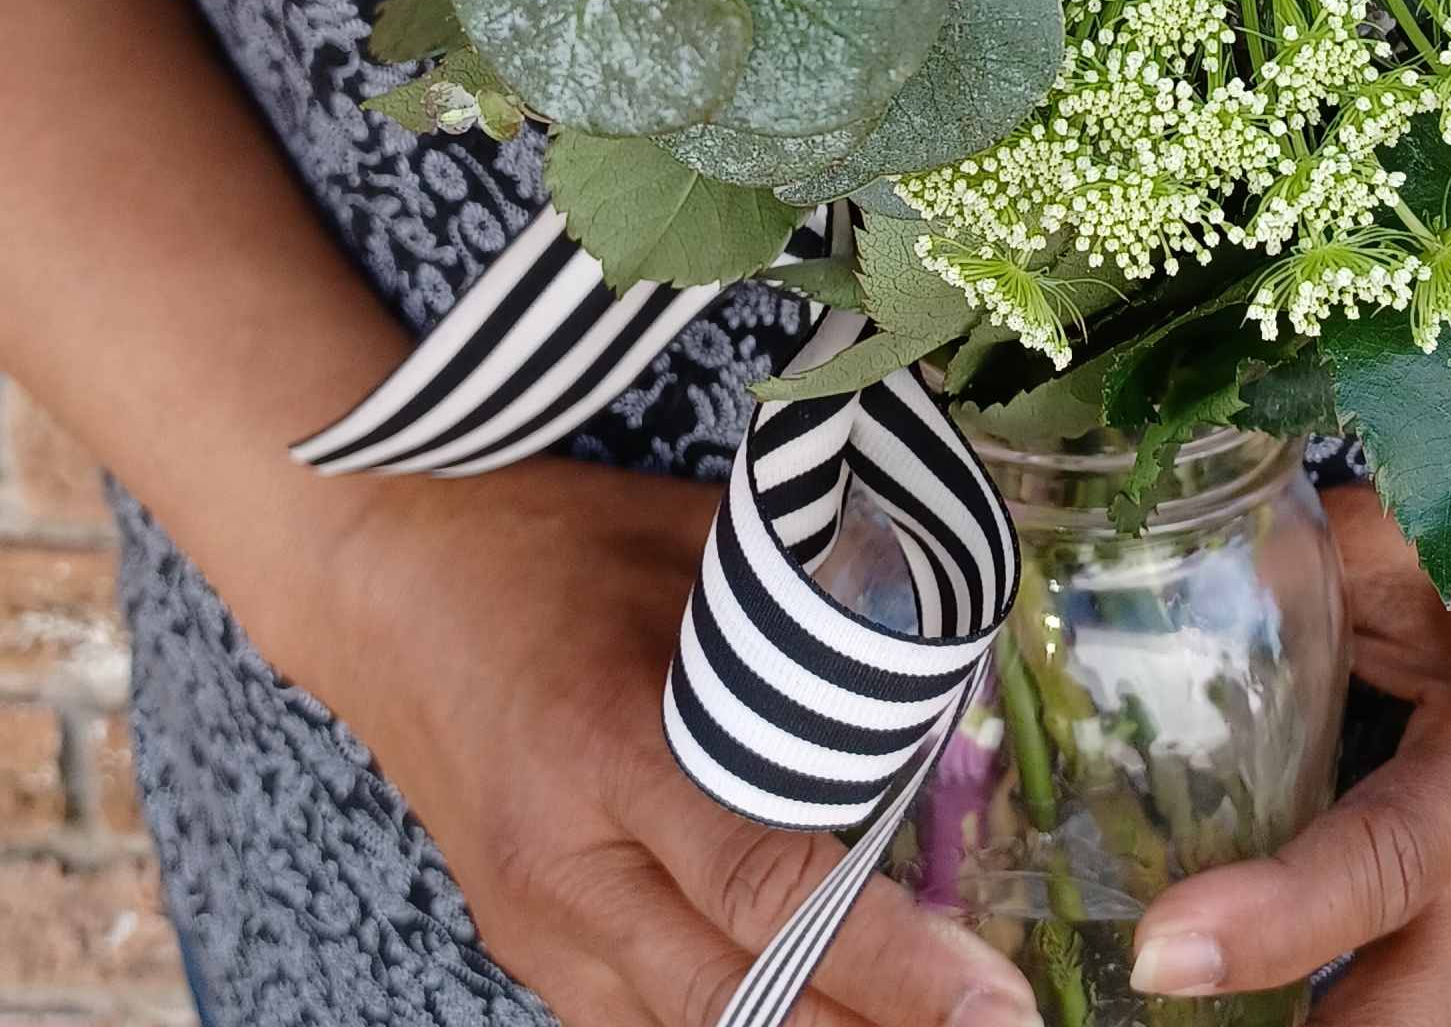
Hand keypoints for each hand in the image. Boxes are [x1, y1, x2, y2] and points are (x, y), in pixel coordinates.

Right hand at [264, 458, 1039, 1026]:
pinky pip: (645, 1020)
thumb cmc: (545, 548)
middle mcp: (564, 866)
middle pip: (737, 1003)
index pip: (766, 890)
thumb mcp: (685, 549)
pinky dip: (738, 1023)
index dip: (889, 962)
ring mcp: (533, 924)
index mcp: (606, 749)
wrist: (381, 587)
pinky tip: (823, 1009)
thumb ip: (797, 619)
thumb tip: (927, 656)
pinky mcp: (524, 943)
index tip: (992, 1000)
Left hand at [1127, 454, 1450, 1025]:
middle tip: (1146, 996)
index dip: (1275, 916)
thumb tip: (1174, 578)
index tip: (1162, 949)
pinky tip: (1235, 984)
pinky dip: (1329, 1008)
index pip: (1387, 859)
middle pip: (1403, 1019)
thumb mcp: (1437, 538)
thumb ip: (1309, 564)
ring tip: (1174, 993)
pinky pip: (1413, 1004)